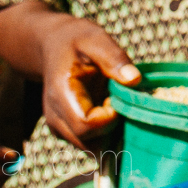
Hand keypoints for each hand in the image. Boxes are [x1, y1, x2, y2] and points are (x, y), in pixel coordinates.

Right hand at [37, 15, 139, 149]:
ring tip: (111, 101)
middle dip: (112, 127)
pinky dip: (104, 133)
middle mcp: (55, 116)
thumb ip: (115, 58)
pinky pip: (89, 143)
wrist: (53, 45)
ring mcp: (59, 126)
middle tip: (116, 99)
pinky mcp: (66, 130)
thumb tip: (134, 80)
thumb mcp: (97, 40)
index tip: (116, 97)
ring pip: (90, 147)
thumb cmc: (76, 40)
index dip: (109, 117)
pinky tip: (106, 109)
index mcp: (61, 94)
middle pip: (89, 142)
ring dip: (109, 131)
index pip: (85, 126)